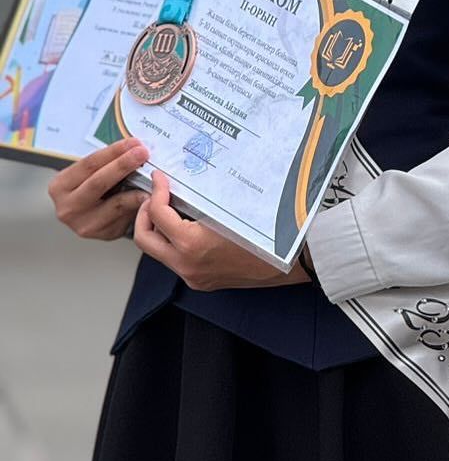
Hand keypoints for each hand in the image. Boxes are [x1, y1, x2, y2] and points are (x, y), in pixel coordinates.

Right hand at [48, 138, 150, 239]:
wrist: (90, 214)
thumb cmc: (93, 187)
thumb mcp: (91, 173)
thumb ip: (108, 162)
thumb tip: (135, 147)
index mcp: (61, 186)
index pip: (89, 164)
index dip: (113, 152)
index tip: (133, 143)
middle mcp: (68, 207)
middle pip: (98, 183)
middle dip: (123, 165)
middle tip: (142, 153)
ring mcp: (85, 224)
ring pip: (115, 203)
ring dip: (137, 187)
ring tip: (152, 177)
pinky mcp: (104, 234)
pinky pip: (126, 216)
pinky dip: (139, 204)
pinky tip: (150, 196)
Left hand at [133, 171, 309, 290]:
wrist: (293, 262)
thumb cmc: (270, 233)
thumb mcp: (234, 208)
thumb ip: (204, 199)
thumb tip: (185, 182)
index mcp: (192, 245)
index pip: (158, 215)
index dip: (156, 192)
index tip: (159, 179)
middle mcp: (187, 265)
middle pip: (145, 240)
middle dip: (143, 215)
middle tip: (153, 196)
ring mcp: (193, 276)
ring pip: (158, 251)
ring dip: (158, 229)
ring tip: (170, 209)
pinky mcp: (201, 281)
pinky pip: (176, 259)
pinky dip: (174, 241)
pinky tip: (188, 226)